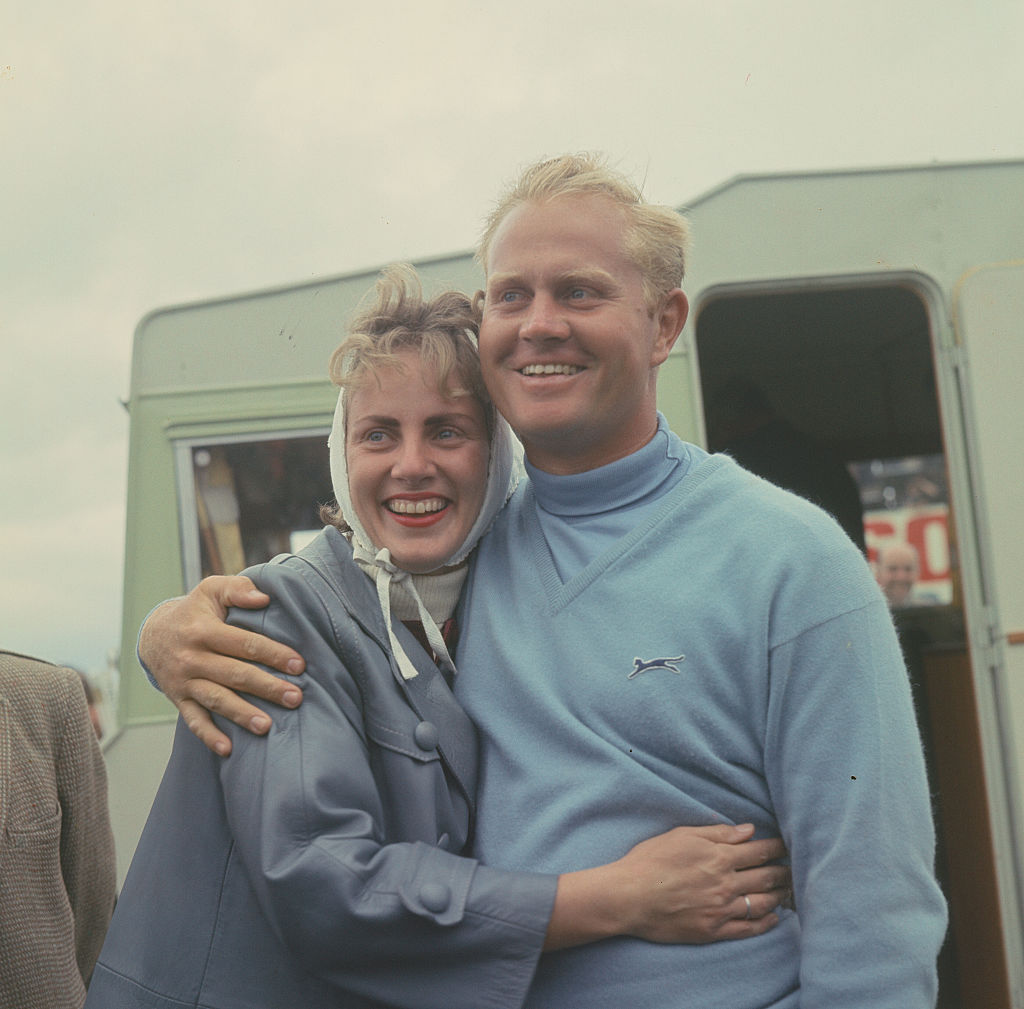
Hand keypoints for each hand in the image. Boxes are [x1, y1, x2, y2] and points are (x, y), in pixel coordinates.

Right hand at [139, 575, 305, 755]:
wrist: (153, 634)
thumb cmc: (195, 610)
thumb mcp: (211, 590)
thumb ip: (238, 590)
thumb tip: (264, 599)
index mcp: (203, 630)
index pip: (244, 643)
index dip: (272, 653)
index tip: (299, 665)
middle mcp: (192, 658)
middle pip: (235, 674)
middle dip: (267, 687)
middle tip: (295, 697)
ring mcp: (184, 681)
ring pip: (216, 700)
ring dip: (242, 714)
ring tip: (267, 726)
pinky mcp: (179, 699)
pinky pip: (193, 721)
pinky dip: (209, 736)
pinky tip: (228, 749)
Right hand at [616, 823, 789, 943]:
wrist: (630, 897)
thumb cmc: (651, 860)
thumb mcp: (682, 835)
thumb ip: (717, 833)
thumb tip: (748, 831)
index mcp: (718, 857)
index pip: (758, 851)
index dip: (776, 847)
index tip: (785, 845)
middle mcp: (725, 884)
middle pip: (766, 877)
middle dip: (783, 871)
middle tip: (794, 868)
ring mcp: (721, 909)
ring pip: (761, 903)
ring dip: (778, 895)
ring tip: (787, 890)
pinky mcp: (714, 930)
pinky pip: (747, 929)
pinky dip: (765, 923)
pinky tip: (773, 918)